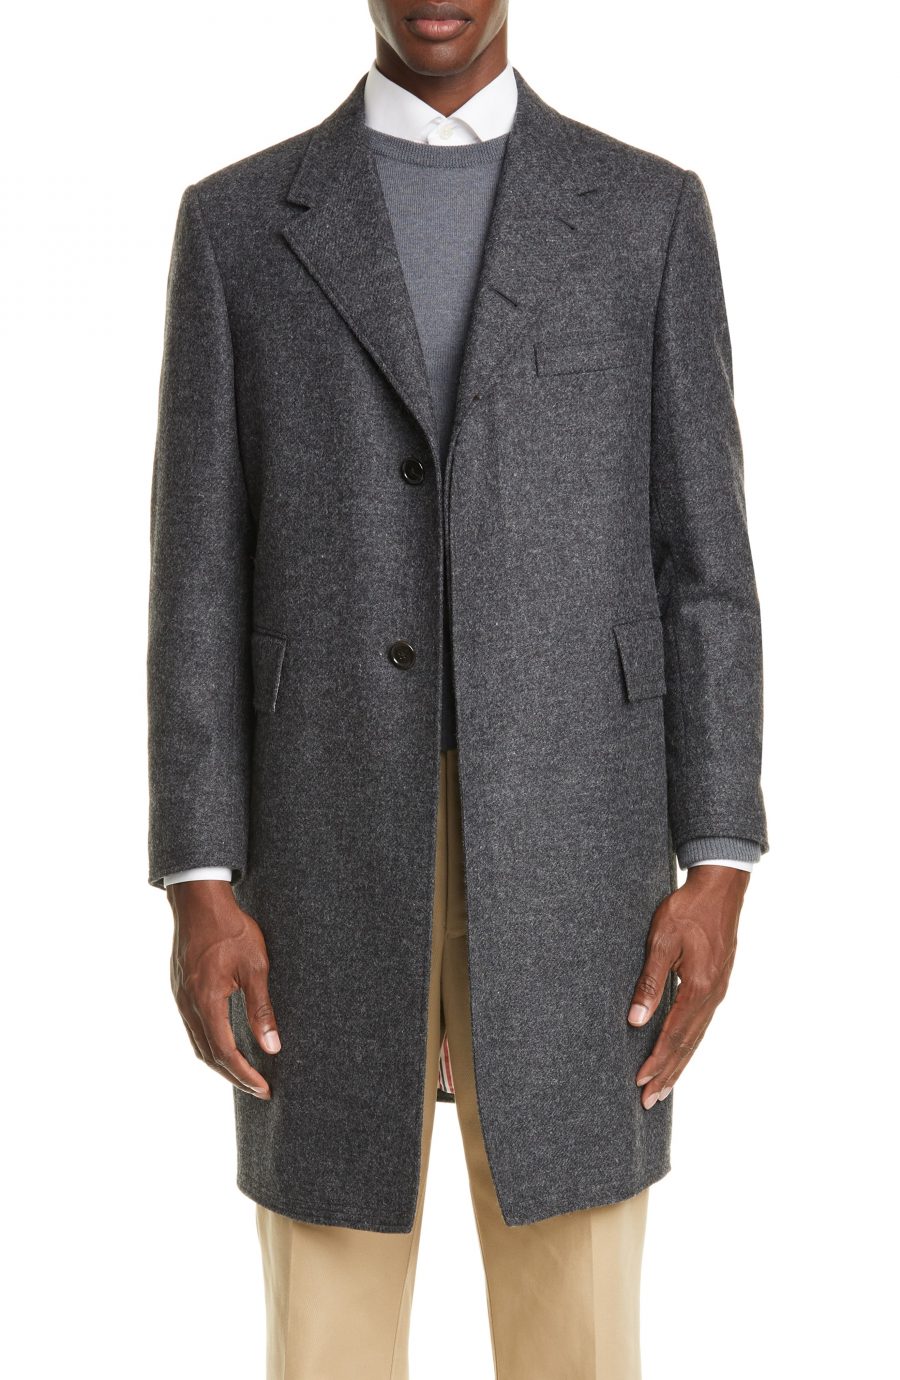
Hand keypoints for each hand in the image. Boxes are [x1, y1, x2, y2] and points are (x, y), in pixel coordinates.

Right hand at [168, 880, 280, 1098]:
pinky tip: (226, 1046)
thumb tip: (272, 1047)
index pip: (225, 1052)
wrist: (199, 901)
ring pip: (198, 1044)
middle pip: (208, 1055)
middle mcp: (187, 1004)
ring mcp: (180, 998)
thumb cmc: (231, 929)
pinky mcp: (180, 990)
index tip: (264, 1089)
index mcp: (206, 1001)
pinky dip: (210, 1045)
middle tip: (258, 1090)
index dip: (245, 1075)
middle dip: (233, 1076)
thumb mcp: (255, 967)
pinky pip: (193, 1028)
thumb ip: (261, 1009)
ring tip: (245, 1075)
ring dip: (221, 1063)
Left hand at [627, 865, 749, 1107]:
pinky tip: (681, 1052)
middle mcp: (713, 996)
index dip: (656, 1061)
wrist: (721, 888)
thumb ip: (650, 981)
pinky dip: (689, 1044)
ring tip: (663, 1088)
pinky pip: (701, 1024)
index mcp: (700, 988)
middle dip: (667, 1073)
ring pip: (696, 1037)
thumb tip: (635, 1019)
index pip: (674, 1035)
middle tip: (649, 1101)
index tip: (639, 1083)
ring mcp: (719, 991)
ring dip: (679, 1063)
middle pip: (687, 1044)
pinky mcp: (718, 984)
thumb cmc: (688, 909)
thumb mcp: (662, 941)